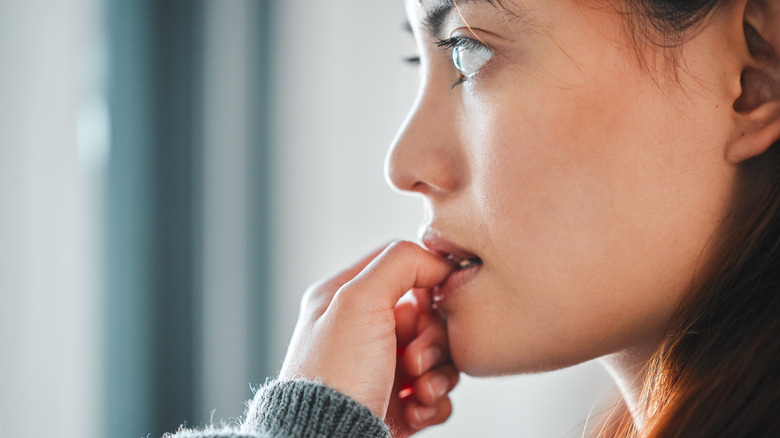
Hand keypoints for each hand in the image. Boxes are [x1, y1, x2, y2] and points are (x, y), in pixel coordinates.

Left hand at [278, 241, 457, 431]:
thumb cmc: (335, 377)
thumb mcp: (359, 301)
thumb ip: (399, 263)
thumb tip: (436, 260)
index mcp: (345, 300)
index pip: (399, 266)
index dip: (427, 279)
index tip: (439, 297)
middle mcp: (362, 332)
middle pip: (426, 315)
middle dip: (432, 340)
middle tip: (416, 361)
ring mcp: (380, 369)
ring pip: (437, 356)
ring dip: (439, 374)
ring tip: (419, 391)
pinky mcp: (397, 404)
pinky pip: (436, 393)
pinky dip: (434, 403)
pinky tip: (416, 410)